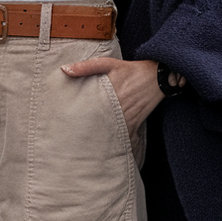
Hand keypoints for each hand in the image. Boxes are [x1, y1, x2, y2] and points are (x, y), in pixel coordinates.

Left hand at [61, 56, 184, 154]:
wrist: (157, 76)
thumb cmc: (131, 70)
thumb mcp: (109, 63)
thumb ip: (86, 66)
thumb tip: (64, 70)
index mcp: (109, 98)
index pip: (90, 114)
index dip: (77, 125)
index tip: (65, 132)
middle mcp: (118, 112)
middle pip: (99, 131)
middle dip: (86, 140)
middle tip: (71, 148)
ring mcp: (128, 121)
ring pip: (112, 139)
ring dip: (101, 146)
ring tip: (86, 155)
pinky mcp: (135, 125)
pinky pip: (127, 141)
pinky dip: (119, 149)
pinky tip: (109, 156)